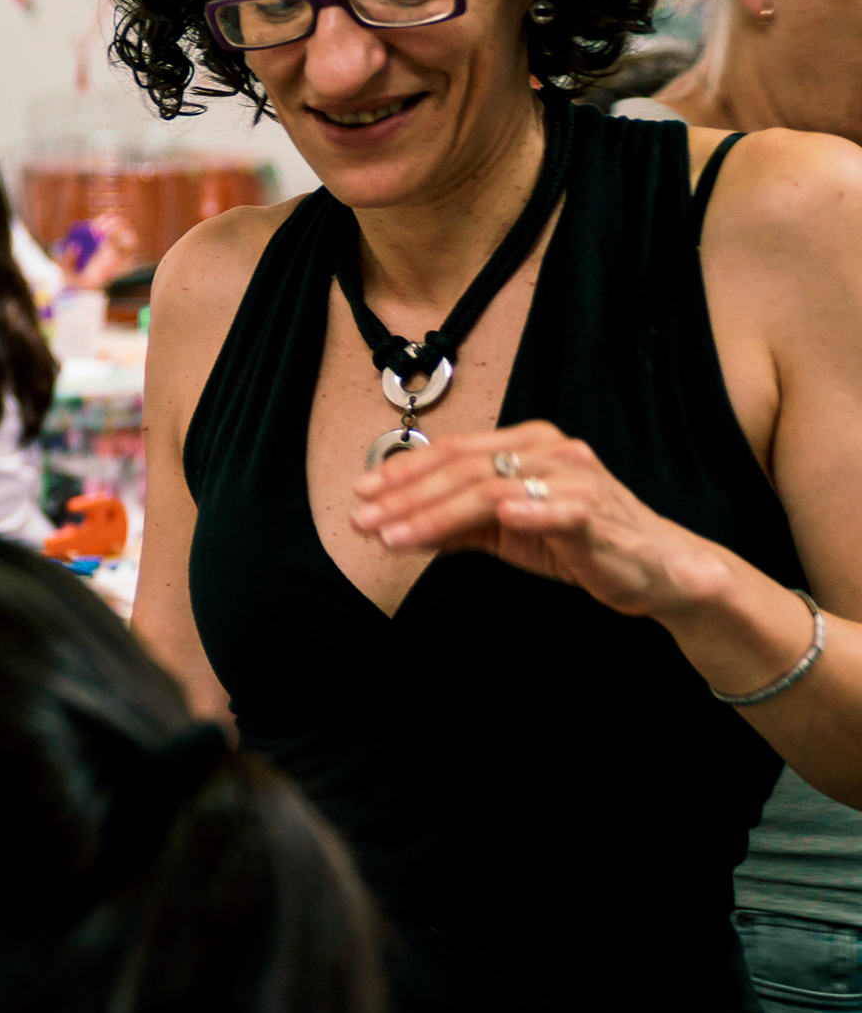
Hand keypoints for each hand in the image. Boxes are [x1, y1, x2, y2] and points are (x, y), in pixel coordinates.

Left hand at [349, 421, 730, 621]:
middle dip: (406, 496)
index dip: (403, 471)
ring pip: (494, 490)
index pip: (454, 451)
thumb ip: (456, 524)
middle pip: (465, 468)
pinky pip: (559, 509)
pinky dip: (529, 511)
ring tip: (395, 535)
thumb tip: (396, 525)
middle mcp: (551, 451)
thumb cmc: (577, 540)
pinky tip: (499, 517)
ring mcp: (576, 480)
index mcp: (527, 444)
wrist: (650, 568)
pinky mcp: (596, 514)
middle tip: (364, 520)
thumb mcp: (505, 530)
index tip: (361, 493)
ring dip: (437, 514)